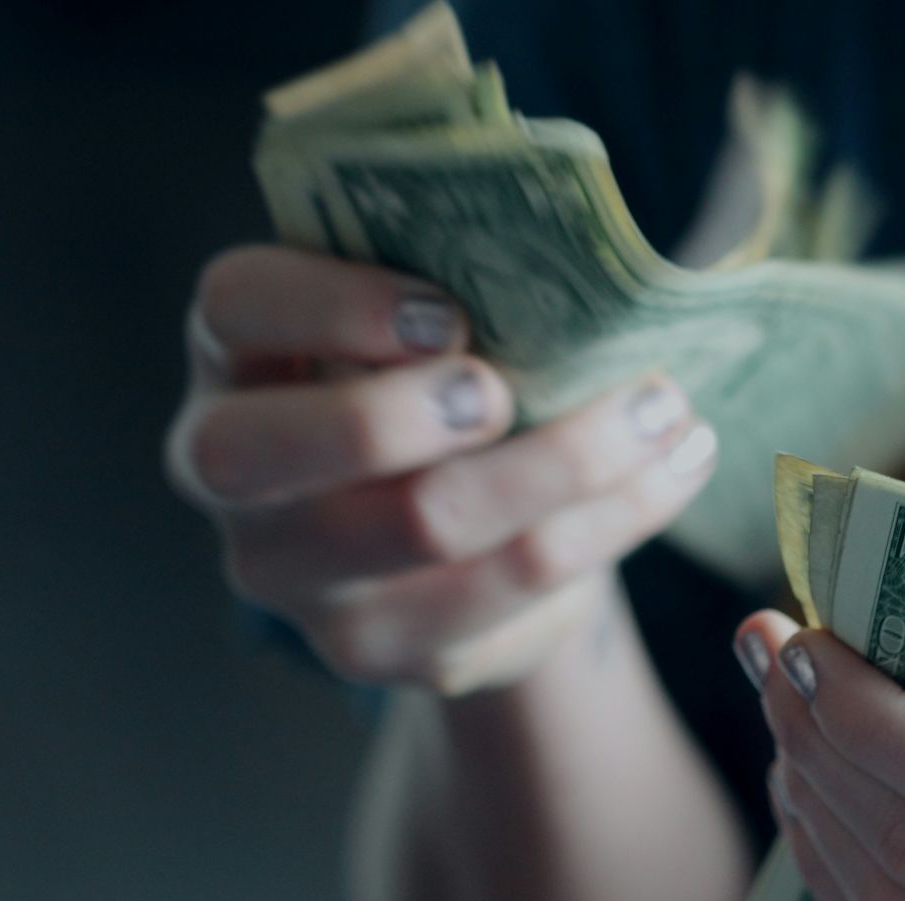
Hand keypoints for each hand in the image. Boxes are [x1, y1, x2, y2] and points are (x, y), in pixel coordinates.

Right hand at [166, 245, 717, 693]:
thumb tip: (581, 249)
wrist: (460, 532)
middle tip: (508, 389)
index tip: (447, 313)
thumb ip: (454, 273)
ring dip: (566, 462)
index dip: (330, 305)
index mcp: (236, 356)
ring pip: (425, 527)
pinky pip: (510, 591)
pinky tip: (673, 470)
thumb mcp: (423, 317)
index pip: (235, 307)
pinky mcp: (384, 648)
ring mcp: (298, 578)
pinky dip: (611, 522)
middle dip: (405, 412)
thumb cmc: (439, 379)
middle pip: (277, 451)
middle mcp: (231, 474)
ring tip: (664, 410)